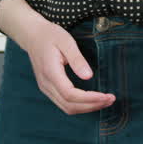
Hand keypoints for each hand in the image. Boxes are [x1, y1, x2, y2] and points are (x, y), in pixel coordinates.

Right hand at [0, 0, 115, 114]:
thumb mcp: (66, 41)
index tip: (106, 96)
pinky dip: (79, 105)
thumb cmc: (49, 35)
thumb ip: (77, 59)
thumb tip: (89, 76)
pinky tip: (91, 99)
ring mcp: (45, 88)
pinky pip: (64, 103)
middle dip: (92, 106)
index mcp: (51, 72)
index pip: (70, 95)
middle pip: (69, 105)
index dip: (89, 99)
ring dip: (87, 107)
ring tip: (104, 101)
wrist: (32, 35)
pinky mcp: (48, 88)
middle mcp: (46, 84)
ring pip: (67, 108)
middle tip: (110, 99)